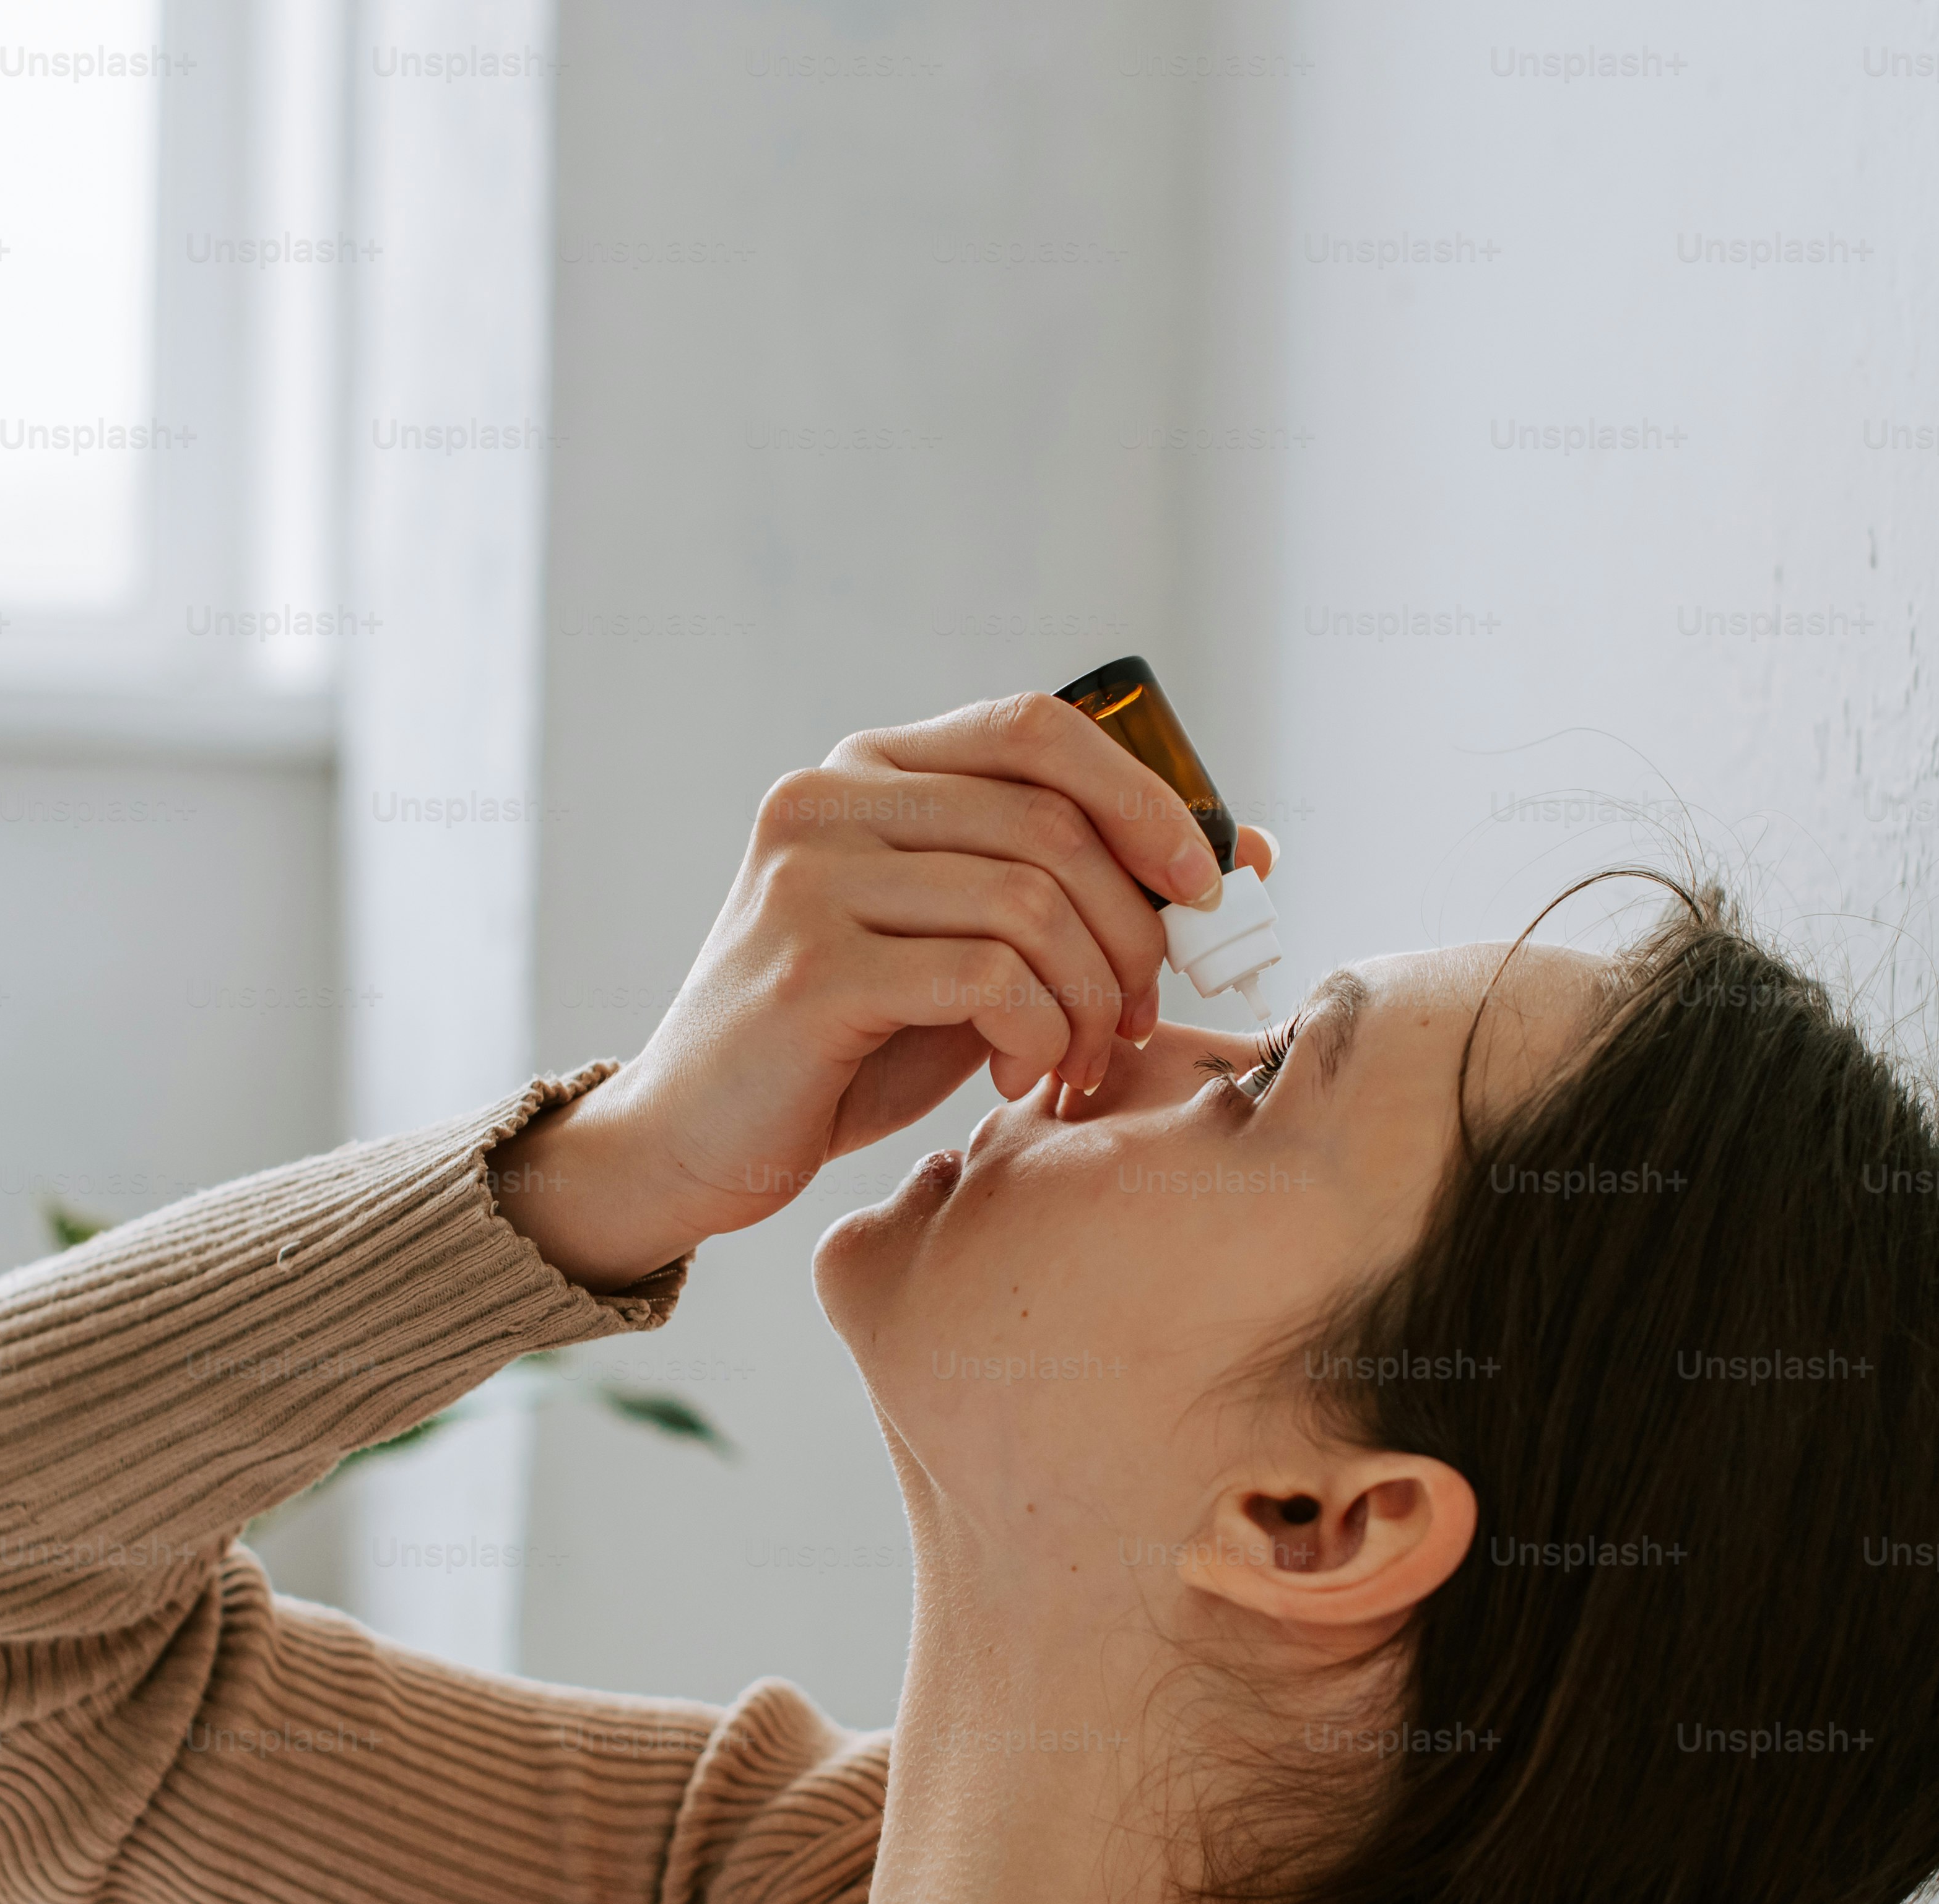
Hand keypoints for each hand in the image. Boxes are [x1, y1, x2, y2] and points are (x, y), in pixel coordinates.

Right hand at [490, 692, 1280, 1288]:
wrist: (690, 1140)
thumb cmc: (844, 1045)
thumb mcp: (965, 948)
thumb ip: (1069, 893)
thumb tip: (1248, 851)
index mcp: (868, 770)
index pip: (1037, 728)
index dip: (1143, 797)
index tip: (1203, 884)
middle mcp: (828, 800)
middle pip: (1051, 823)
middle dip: (1132, 929)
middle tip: (1139, 1015)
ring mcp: (810, 878)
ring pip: (1030, 902)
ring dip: (1087, 997)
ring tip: (1076, 1059)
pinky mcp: (811, 968)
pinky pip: (987, 976)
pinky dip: (1036, 1031)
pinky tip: (1019, 1071)